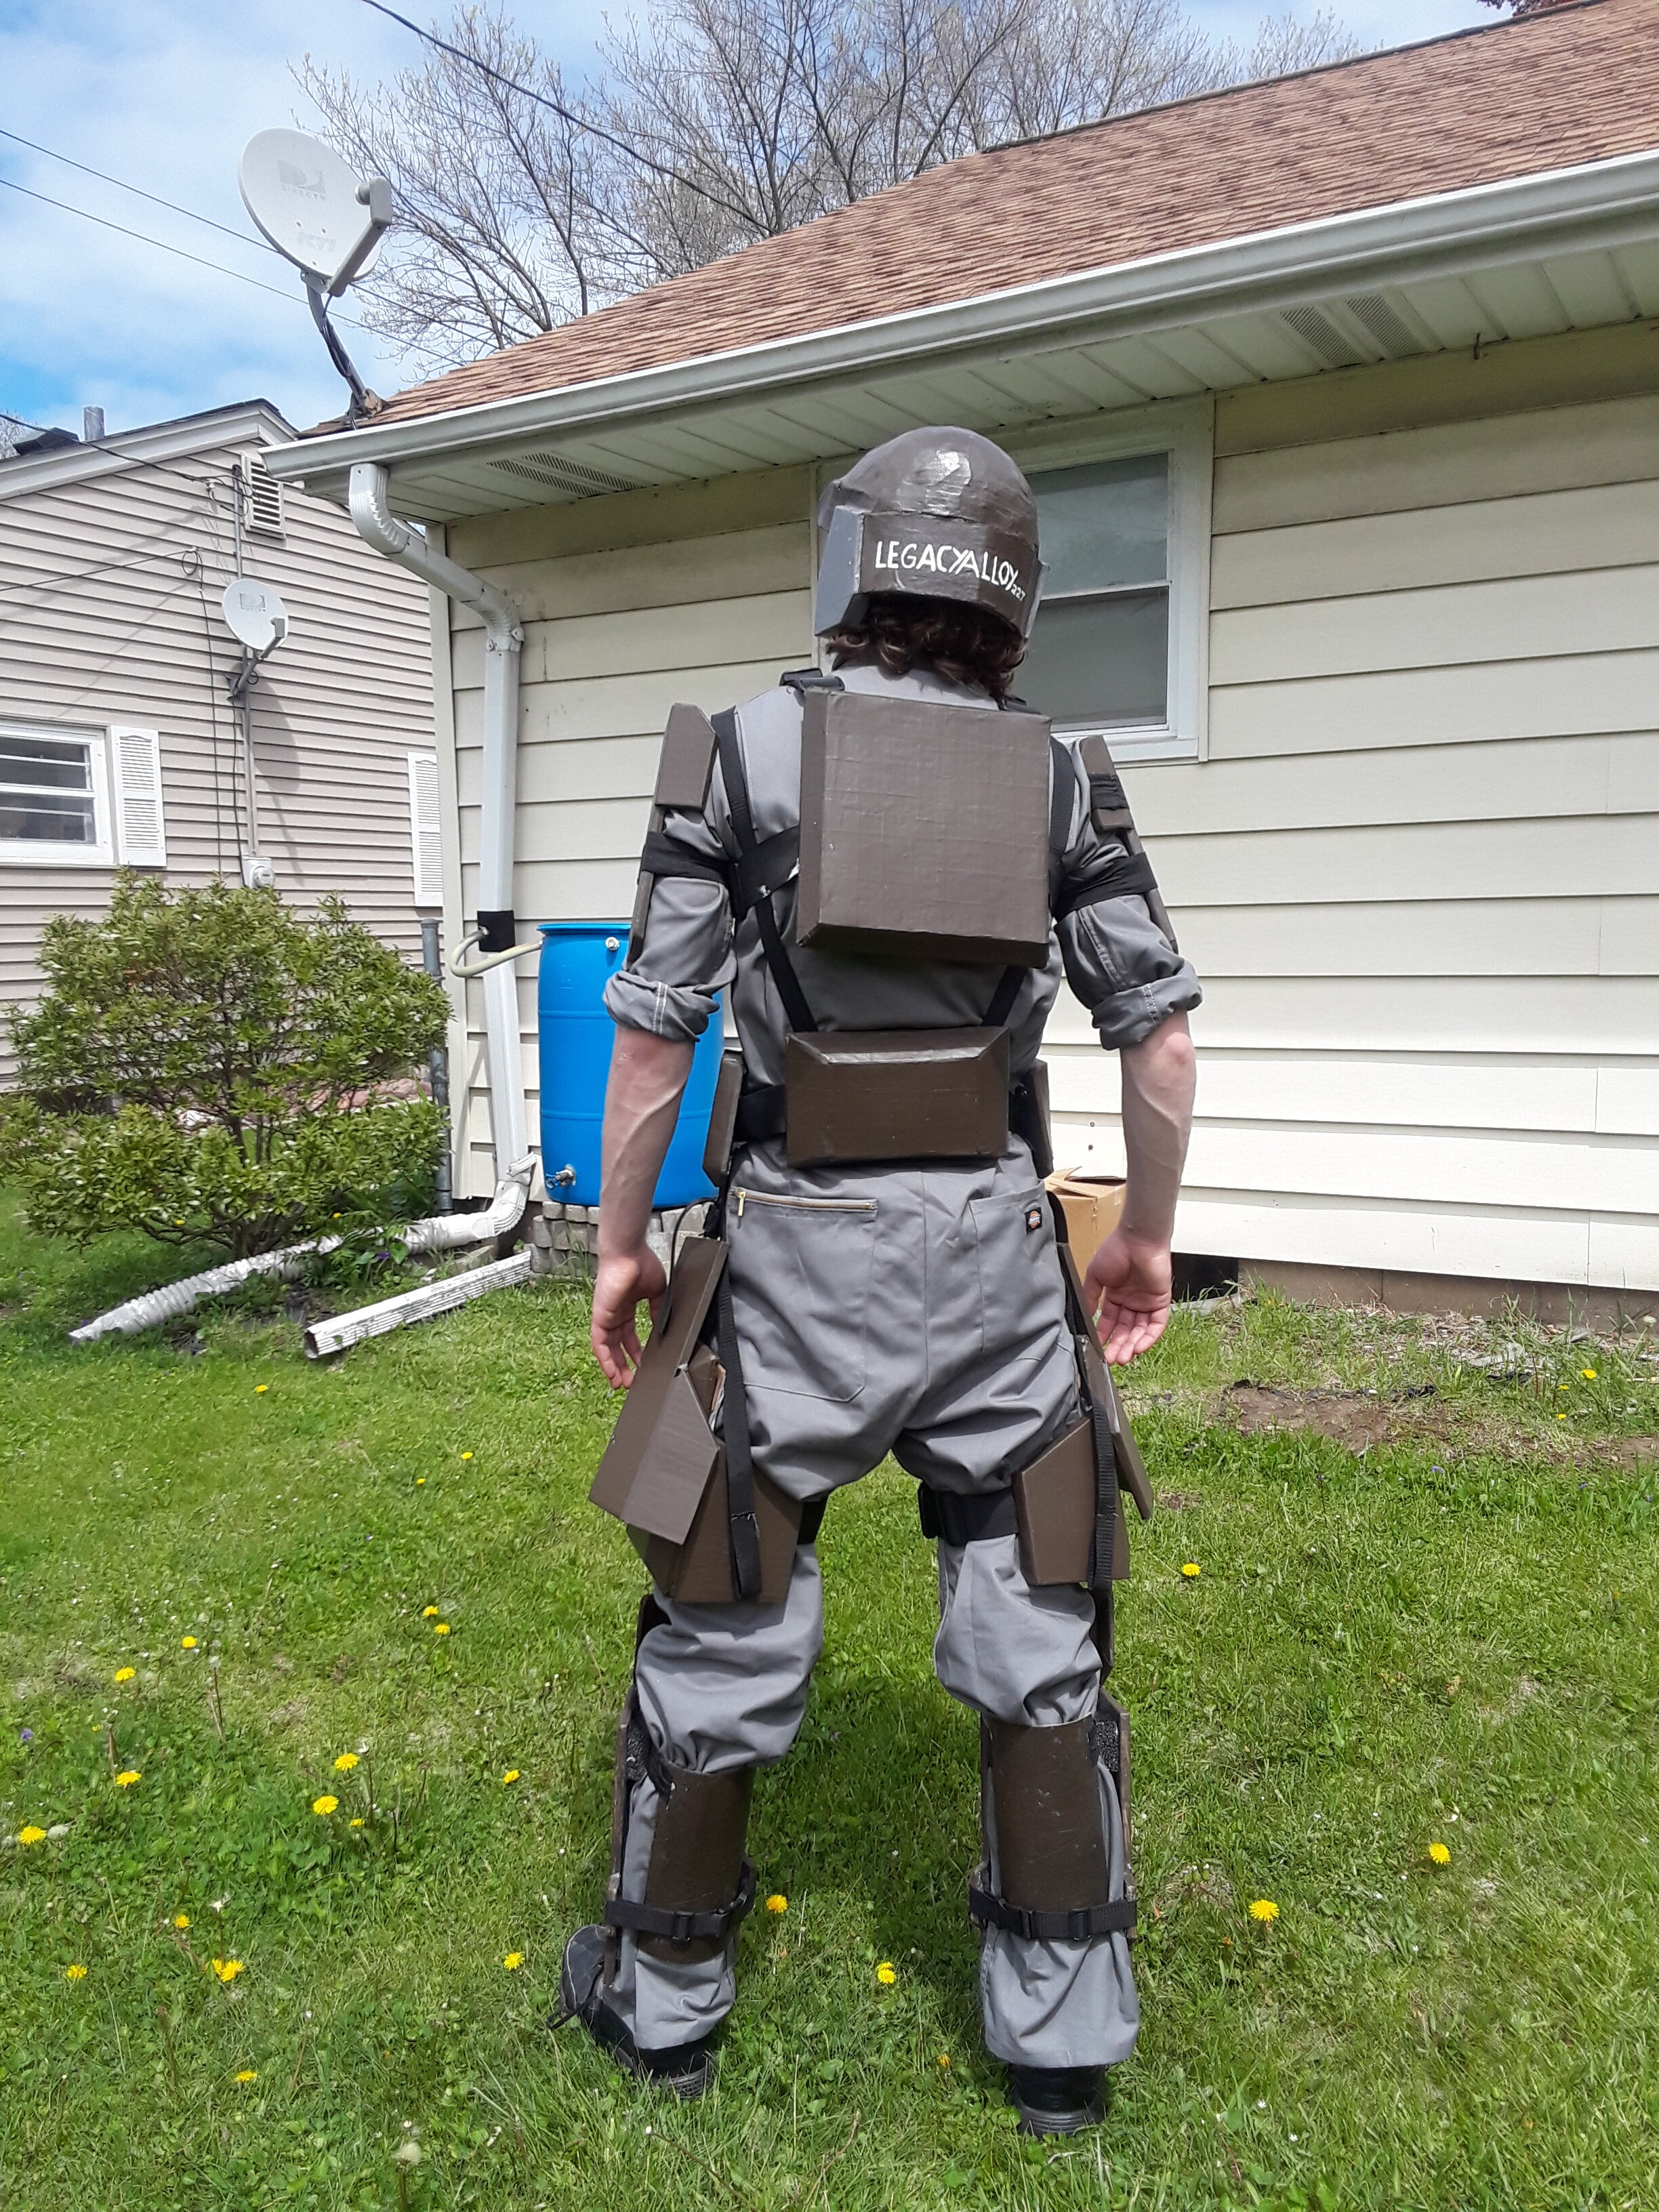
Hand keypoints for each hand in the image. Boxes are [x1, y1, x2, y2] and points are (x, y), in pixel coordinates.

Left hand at [591, 1245, 668, 1388]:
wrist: (629, 1252)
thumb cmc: (641, 1263)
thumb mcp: (657, 1292)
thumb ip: (657, 1310)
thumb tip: (661, 1326)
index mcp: (627, 1307)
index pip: (629, 1336)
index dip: (634, 1352)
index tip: (641, 1365)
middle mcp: (614, 1314)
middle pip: (617, 1346)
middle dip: (623, 1365)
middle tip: (630, 1381)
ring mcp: (605, 1316)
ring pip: (607, 1349)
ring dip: (614, 1367)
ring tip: (621, 1384)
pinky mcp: (599, 1317)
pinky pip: (599, 1343)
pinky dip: (605, 1359)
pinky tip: (612, 1372)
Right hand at [1082, 1229, 1172, 1364]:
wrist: (1137, 1239)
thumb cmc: (1116, 1250)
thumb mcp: (1095, 1275)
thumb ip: (1090, 1296)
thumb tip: (1086, 1315)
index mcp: (1115, 1295)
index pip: (1109, 1322)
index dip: (1104, 1336)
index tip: (1098, 1349)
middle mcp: (1131, 1301)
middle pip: (1125, 1330)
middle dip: (1118, 1345)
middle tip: (1111, 1359)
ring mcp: (1147, 1302)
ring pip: (1140, 1330)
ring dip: (1132, 1345)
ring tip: (1123, 1358)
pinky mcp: (1161, 1301)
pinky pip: (1156, 1324)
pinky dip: (1149, 1337)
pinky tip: (1138, 1347)